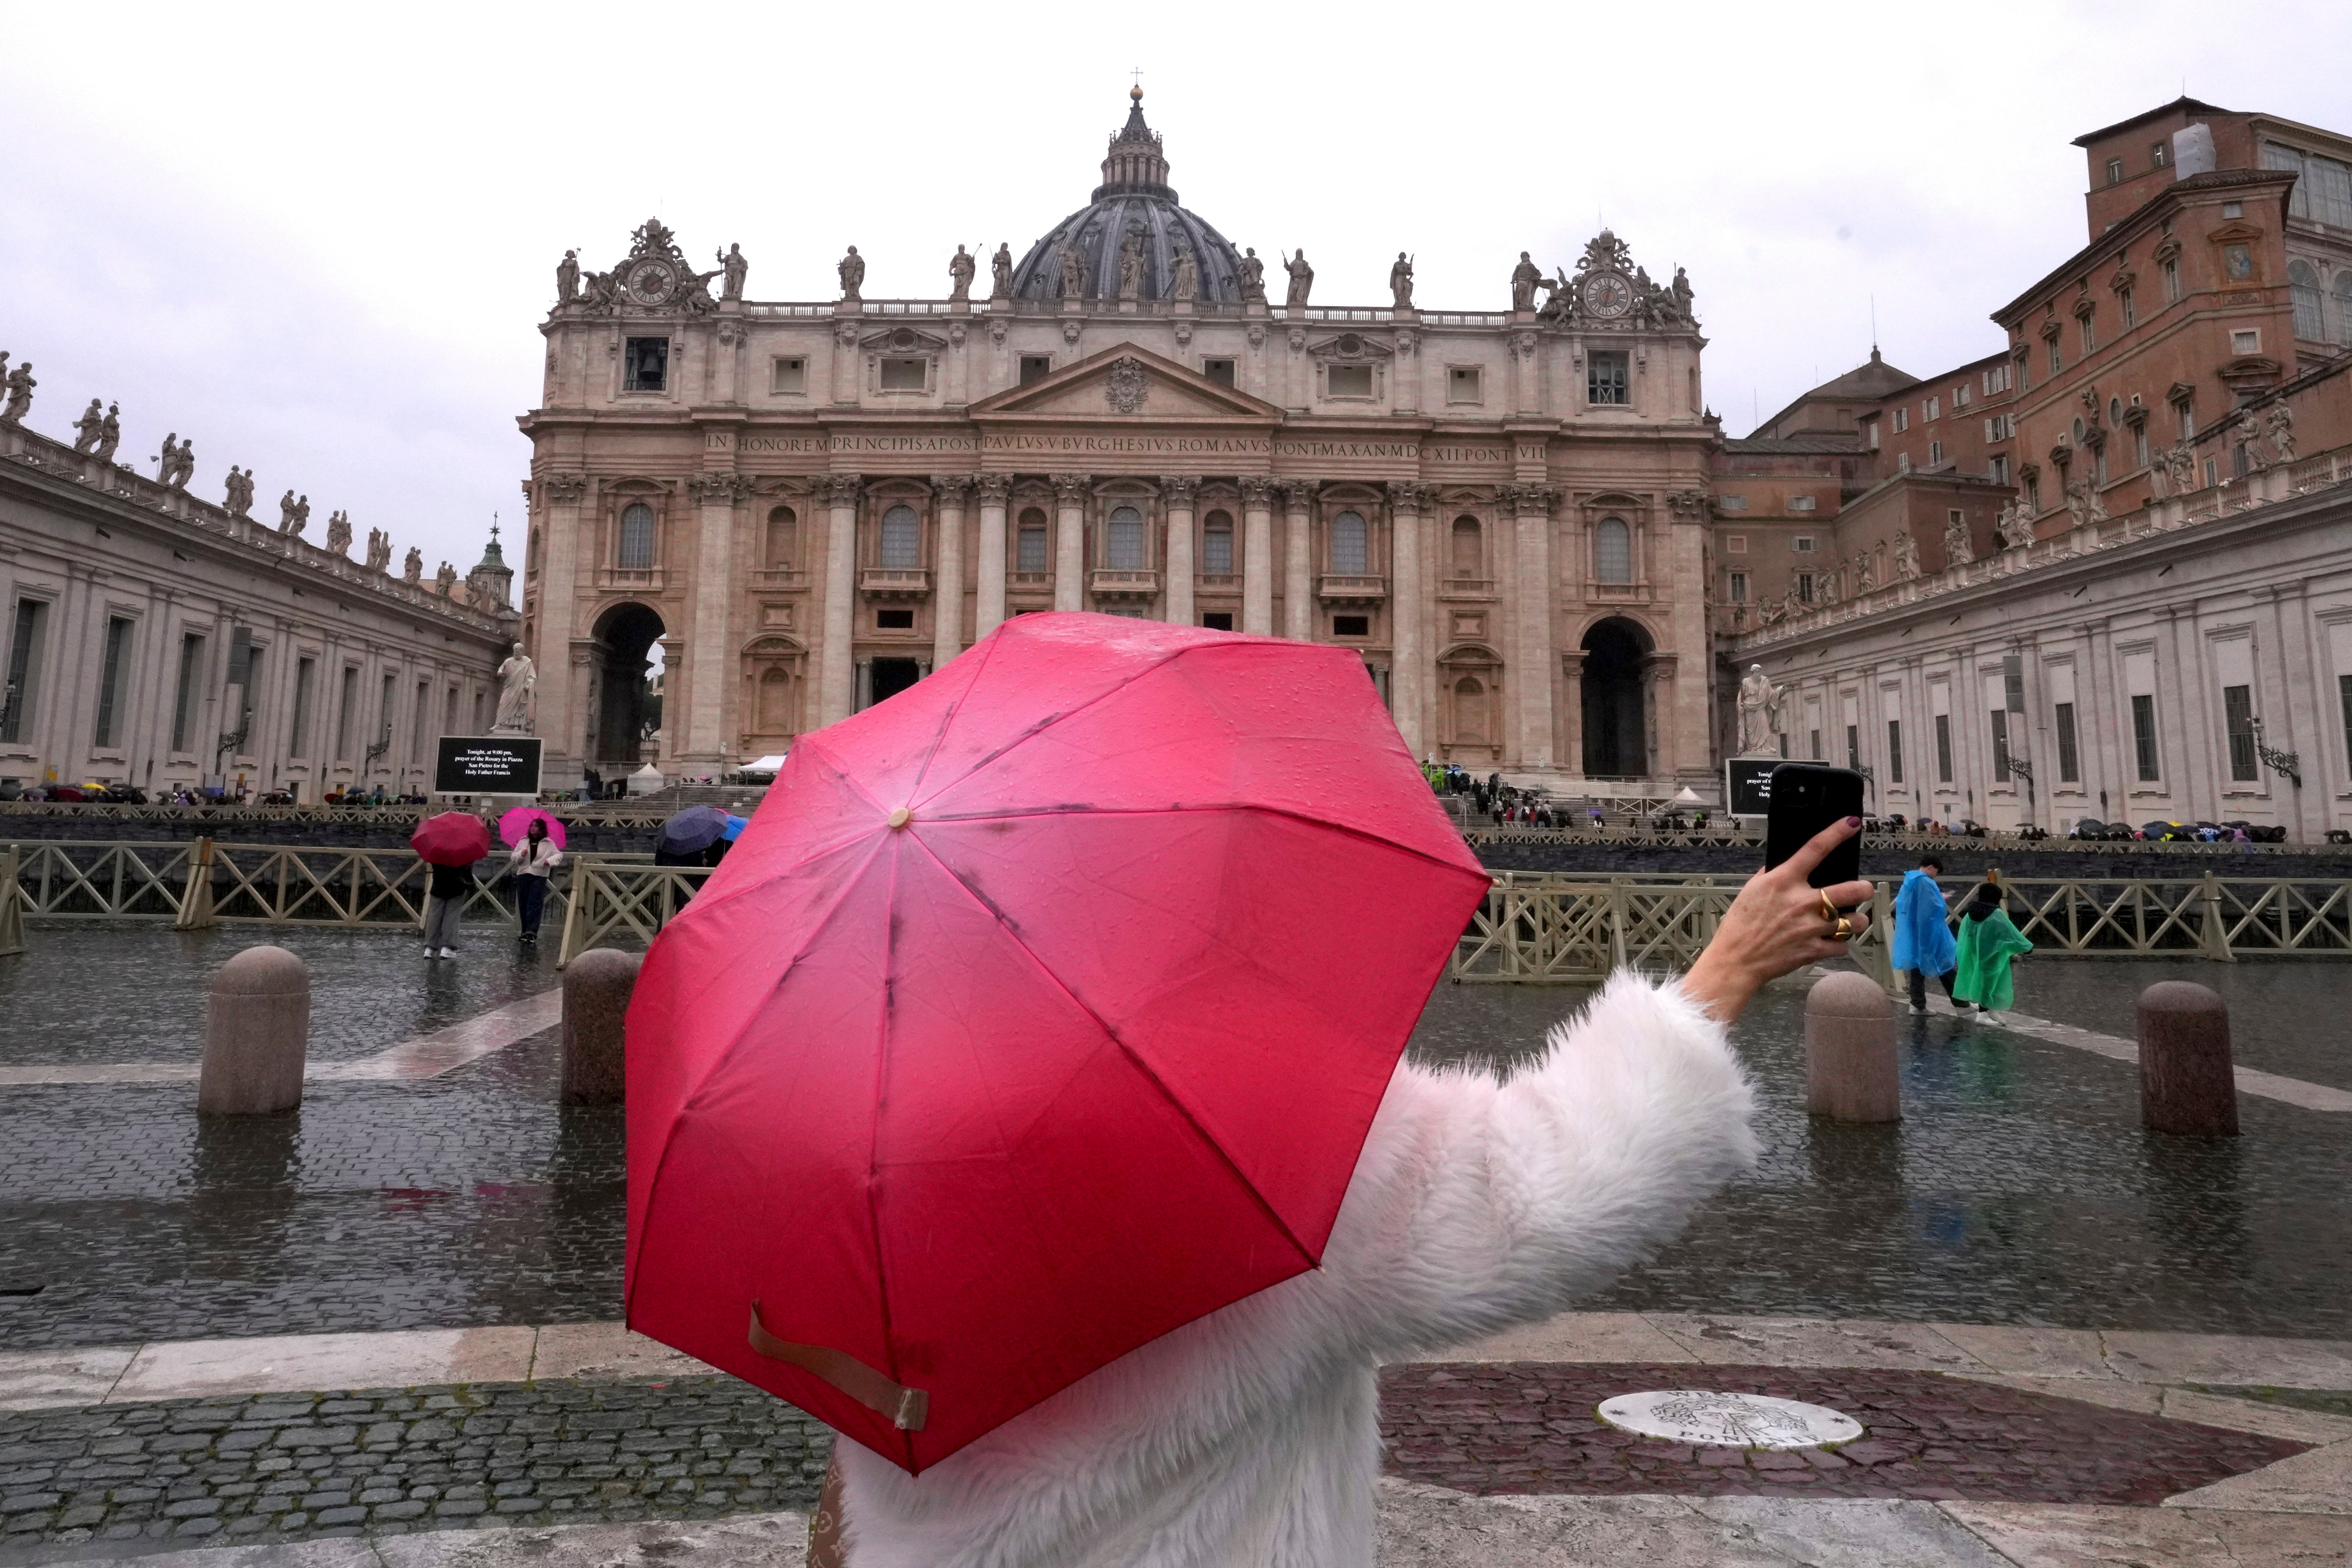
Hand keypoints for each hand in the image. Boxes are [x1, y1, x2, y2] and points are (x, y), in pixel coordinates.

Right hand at [1680, 817, 1874, 1023]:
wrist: (1736, 960)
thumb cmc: (1740, 924)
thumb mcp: (1751, 890)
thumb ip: (1773, 875)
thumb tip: (1788, 862)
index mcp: (1783, 882)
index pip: (1814, 850)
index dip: (1836, 833)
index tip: (1851, 822)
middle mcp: (1801, 902)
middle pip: (1851, 890)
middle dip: (1864, 889)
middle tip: (1863, 890)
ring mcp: (1810, 928)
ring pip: (1854, 922)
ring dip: (1855, 921)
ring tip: (1850, 921)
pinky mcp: (1813, 950)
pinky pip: (1842, 946)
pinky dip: (1839, 944)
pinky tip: (1832, 941)